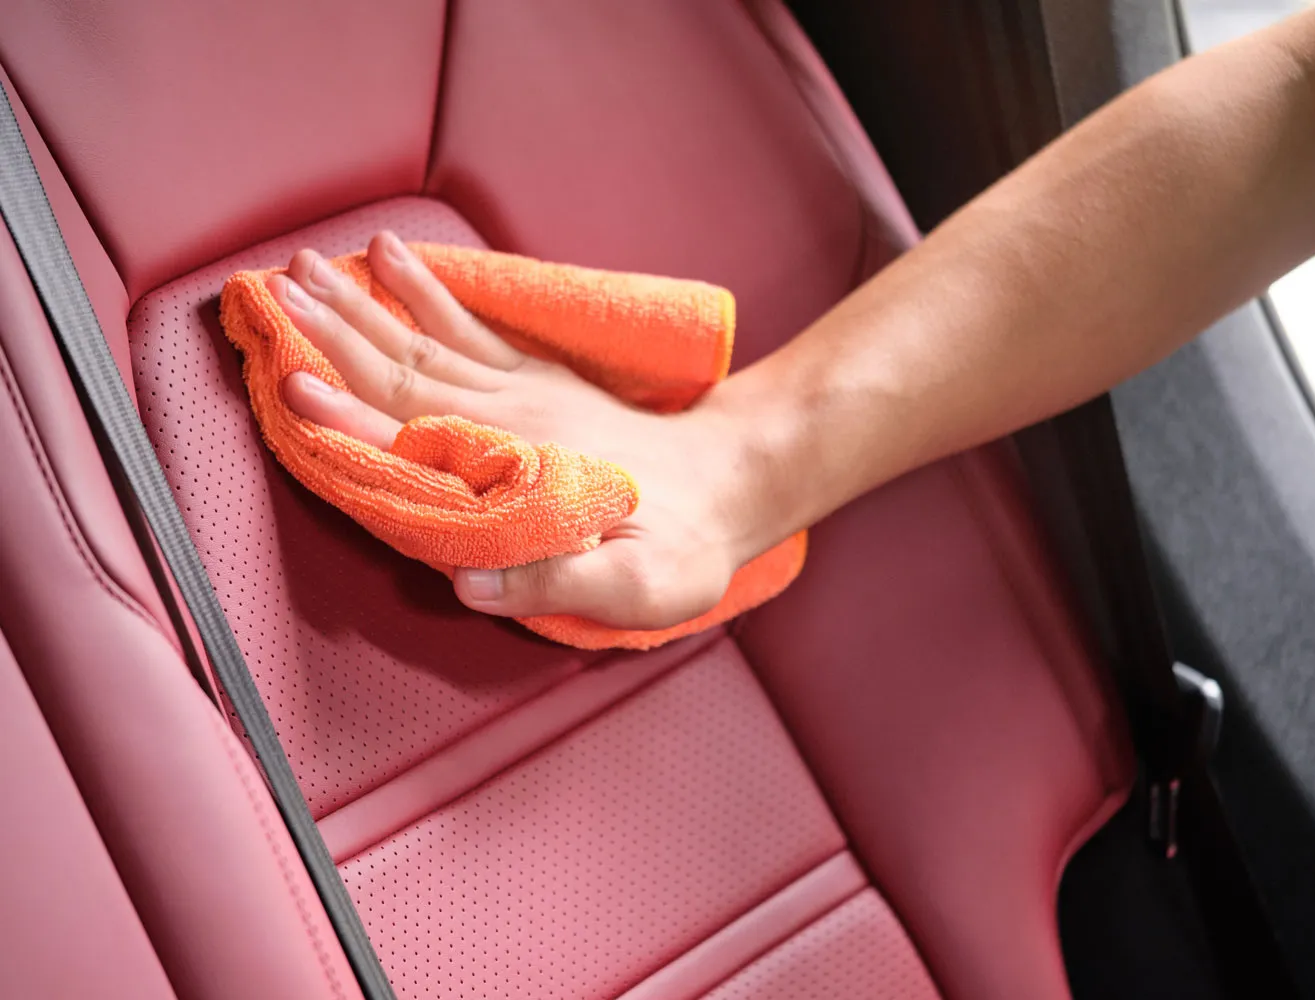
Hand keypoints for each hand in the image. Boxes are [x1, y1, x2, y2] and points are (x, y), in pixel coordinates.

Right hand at [270, 231, 758, 627]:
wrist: (741, 476)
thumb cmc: (690, 542)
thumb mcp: (638, 585)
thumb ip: (558, 579)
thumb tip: (467, 581)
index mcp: (521, 466)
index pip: (419, 436)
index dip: (351, 417)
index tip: (291, 383)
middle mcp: (511, 416)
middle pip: (403, 369)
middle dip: (332, 333)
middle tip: (267, 291)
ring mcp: (525, 391)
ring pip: (424, 340)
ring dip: (362, 304)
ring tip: (306, 264)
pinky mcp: (541, 380)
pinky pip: (472, 328)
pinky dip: (428, 293)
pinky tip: (399, 259)